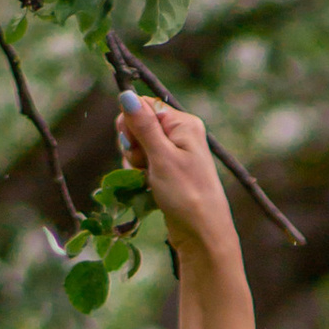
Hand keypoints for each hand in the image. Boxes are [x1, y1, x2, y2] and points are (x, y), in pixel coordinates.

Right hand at [115, 94, 240, 273]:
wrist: (202, 234)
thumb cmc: (186, 195)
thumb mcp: (162, 157)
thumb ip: (143, 126)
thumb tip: (125, 94)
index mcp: (183, 123)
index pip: (144, 106)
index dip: (131, 123)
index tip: (132, 144)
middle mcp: (181, 134)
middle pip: (139, 126)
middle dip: (132, 145)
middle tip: (142, 164)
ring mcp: (175, 153)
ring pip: (138, 147)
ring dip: (134, 162)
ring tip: (148, 179)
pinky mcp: (169, 171)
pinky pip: (144, 163)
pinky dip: (140, 173)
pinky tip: (147, 185)